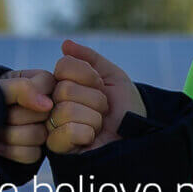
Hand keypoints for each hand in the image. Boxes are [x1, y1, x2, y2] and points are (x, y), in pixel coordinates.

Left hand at [0, 69, 54, 164]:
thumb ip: (21, 88)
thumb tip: (47, 105)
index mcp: (39, 83)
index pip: (48, 86)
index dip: (27, 94)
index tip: (9, 98)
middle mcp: (45, 106)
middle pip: (43, 114)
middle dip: (14, 117)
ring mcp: (42, 129)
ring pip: (39, 136)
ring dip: (10, 135)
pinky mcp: (36, 150)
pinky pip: (33, 154)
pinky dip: (11, 151)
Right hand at [47, 38, 144, 153]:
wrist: (139, 135)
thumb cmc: (126, 107)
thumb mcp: (112, 76)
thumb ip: (90, 58)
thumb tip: (65, 44)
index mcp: (63, 84)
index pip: (63, 66)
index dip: (90, 76)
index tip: (102, 87)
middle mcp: (53, 103)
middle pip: (65, 89)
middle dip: (95, 100)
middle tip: (103, 110)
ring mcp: (53, 125)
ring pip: (65, 110)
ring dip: (94, 118)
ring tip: (99, 125)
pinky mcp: (57, 147)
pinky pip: (64, 132)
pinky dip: (87, 133)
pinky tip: (91, 138)